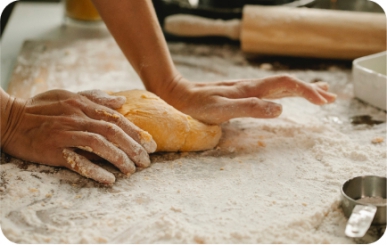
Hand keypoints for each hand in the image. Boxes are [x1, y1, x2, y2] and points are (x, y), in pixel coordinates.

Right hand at [1, 89, 156, 183]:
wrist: (9, 119)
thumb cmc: (40, 107)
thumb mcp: (68, 95)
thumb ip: (95, 98)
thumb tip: (121, 101)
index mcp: (82, 105)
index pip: (116, 119)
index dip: (136, 132)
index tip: (151, 144)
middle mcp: (77, 118)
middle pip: (113, 132)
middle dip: (134, 147)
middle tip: (147, 162)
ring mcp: (65, 134)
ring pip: (99, 145)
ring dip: (119, 158)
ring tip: (132, 170)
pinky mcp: (53, 150)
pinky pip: (77, 161)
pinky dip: (95, 170)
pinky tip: (109, 179)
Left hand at [159, 75, 336, 124]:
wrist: (179, 94)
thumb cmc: (197, 106)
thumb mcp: (222, 110)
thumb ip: (250, 108)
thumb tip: (281, 109)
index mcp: (251, 89)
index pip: (287, 85)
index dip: (308, 92)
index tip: (325, 102)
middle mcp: (252, 86)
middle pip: (288, 83)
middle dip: (311, 90)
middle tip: (331, 97)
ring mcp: (247, 89)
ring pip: (280, 86)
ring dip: (302, 90)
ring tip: (319, 94)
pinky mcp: (241, 93)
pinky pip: (269, 91)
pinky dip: (285, 92)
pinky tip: (285, 96)